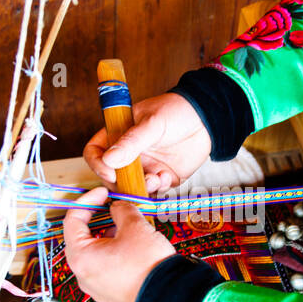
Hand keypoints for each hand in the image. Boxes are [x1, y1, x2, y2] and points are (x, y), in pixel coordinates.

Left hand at [62, 186, 175, 301]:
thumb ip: (121, 210)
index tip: (103, 194)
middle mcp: (83, 275)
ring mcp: (95, 288)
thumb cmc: (148, 265)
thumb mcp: (134, 226)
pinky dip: (114, 255)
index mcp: (81, 256)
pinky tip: (132, 249)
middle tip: (114, 210)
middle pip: (82, 238)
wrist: (168, 297)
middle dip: (98, 220)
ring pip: (95, 255)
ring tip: (128, 230)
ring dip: (107, 238)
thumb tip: (117, 208)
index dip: (88, 201)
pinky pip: (105, 269)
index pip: (73, 220)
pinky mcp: (109, 295)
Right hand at [82, 93, 211, 193]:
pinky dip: (158, 188)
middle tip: (136, 181)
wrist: (207, 119)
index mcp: (119, 134)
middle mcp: (129, 153)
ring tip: (156, 178)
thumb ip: (132, 141)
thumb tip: (109, 159)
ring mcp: (145, 166)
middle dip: (122, 183)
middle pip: (112, 176)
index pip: (96, 151)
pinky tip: (166, 176)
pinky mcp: (162, 176)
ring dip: (142, 188)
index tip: (110, 173)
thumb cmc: (177, 111)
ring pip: (132, 187)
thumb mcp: (152, 122)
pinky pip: (153, 190)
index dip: (97, 164)